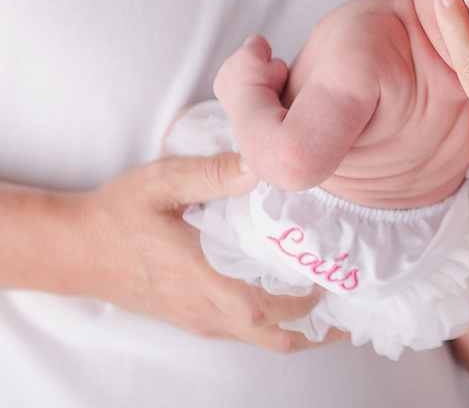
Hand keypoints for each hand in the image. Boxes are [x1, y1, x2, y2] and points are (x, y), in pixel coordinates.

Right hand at [68, 152, 345, 352]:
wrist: (73, 249)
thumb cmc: (118, 213)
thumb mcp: (162, 182)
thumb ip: (212, 174)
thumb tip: (263, 164)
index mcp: (201, 279)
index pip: (263, 309)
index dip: (306, 303)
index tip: (339, 278)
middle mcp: (205, 309)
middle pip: (275, 339)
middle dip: (321, 328)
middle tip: (358, 301)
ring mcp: (200, 319)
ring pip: (262, 340)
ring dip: (304, 329)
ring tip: (340, 303)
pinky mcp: (194, 317)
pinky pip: (245, 332)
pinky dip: (278, 324)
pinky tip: (296, 297)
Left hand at [213, 35, 287, 105]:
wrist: (251, 107)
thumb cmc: (268, 87)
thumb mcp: (281, 68)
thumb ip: (275, 61)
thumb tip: (269, 64)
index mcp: (249, 50)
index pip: (257, 40)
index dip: (265, 50)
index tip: (267, 61)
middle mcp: (233, 57)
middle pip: (245, 55)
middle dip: (252, 64)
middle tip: (262, 79)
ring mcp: (223, 71)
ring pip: (234, 68)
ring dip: (242, 75)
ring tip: (253, 89)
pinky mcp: (218, 84)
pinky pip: (226, 81)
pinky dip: (233, 86)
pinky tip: (243, 95)